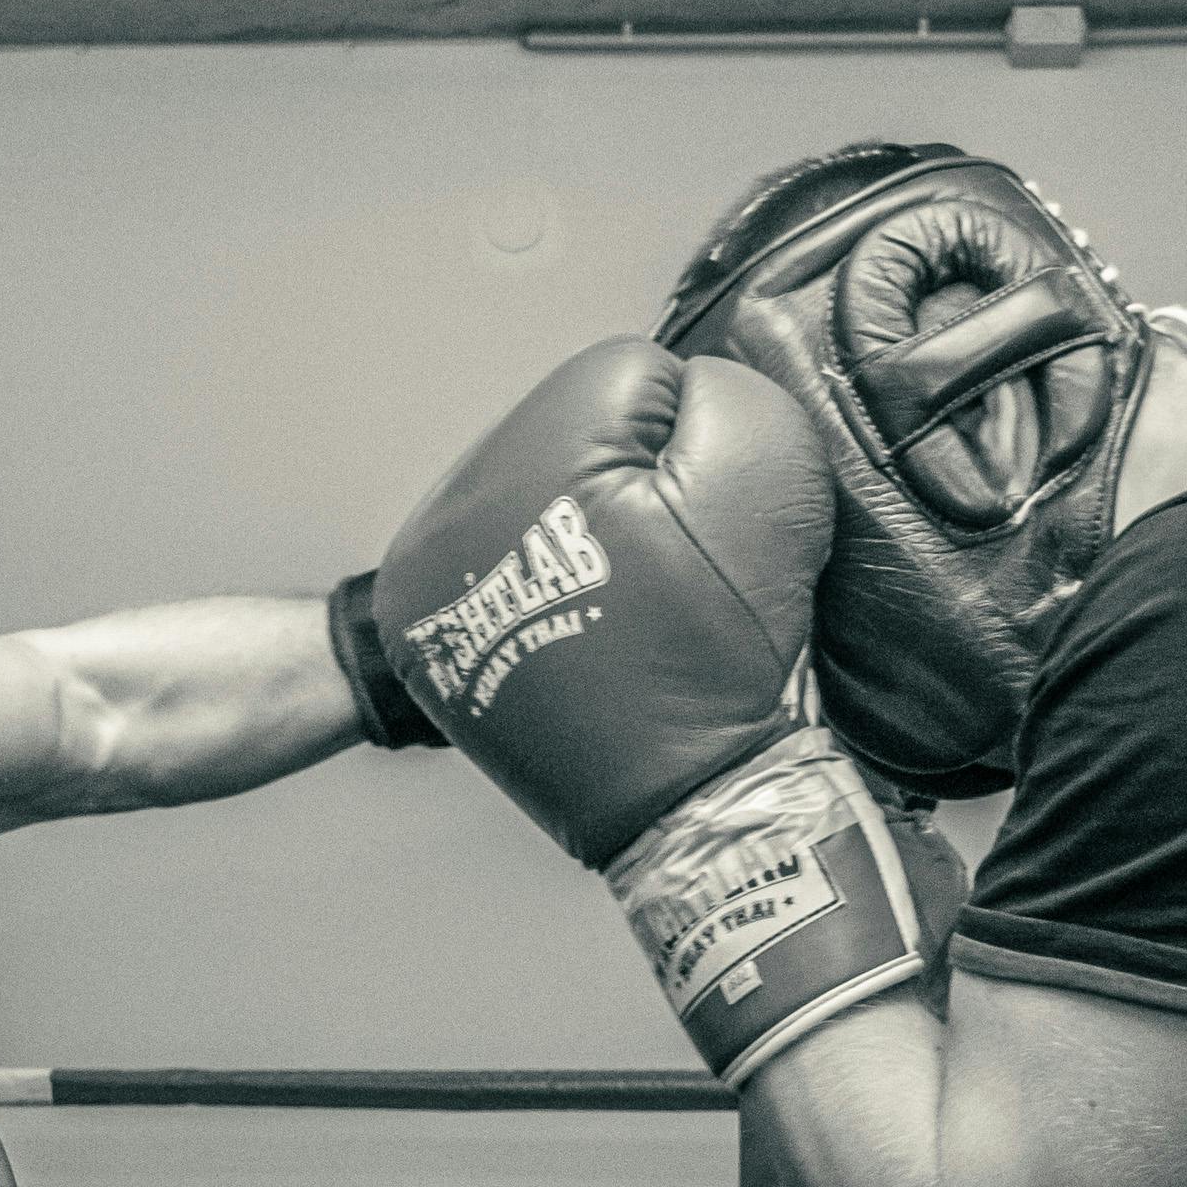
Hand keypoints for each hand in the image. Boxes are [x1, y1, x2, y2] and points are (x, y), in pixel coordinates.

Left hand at [376, 337, 832, 867]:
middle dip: (628, 482)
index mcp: (525, 459)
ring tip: (625, 606)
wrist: (678, 811)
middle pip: (570, 434)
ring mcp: (423, 577)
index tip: (703, 524)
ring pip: (535, 495)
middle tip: (665, 574)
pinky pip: (504, 565)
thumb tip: (676, 389)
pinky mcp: (424, 633)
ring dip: (583, 530)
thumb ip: (724, 393)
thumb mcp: (764, 484)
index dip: (694, 442)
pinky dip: (547, 586)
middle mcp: (448, 509)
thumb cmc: (718, 654)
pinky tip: (583, 630)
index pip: (632, 374)